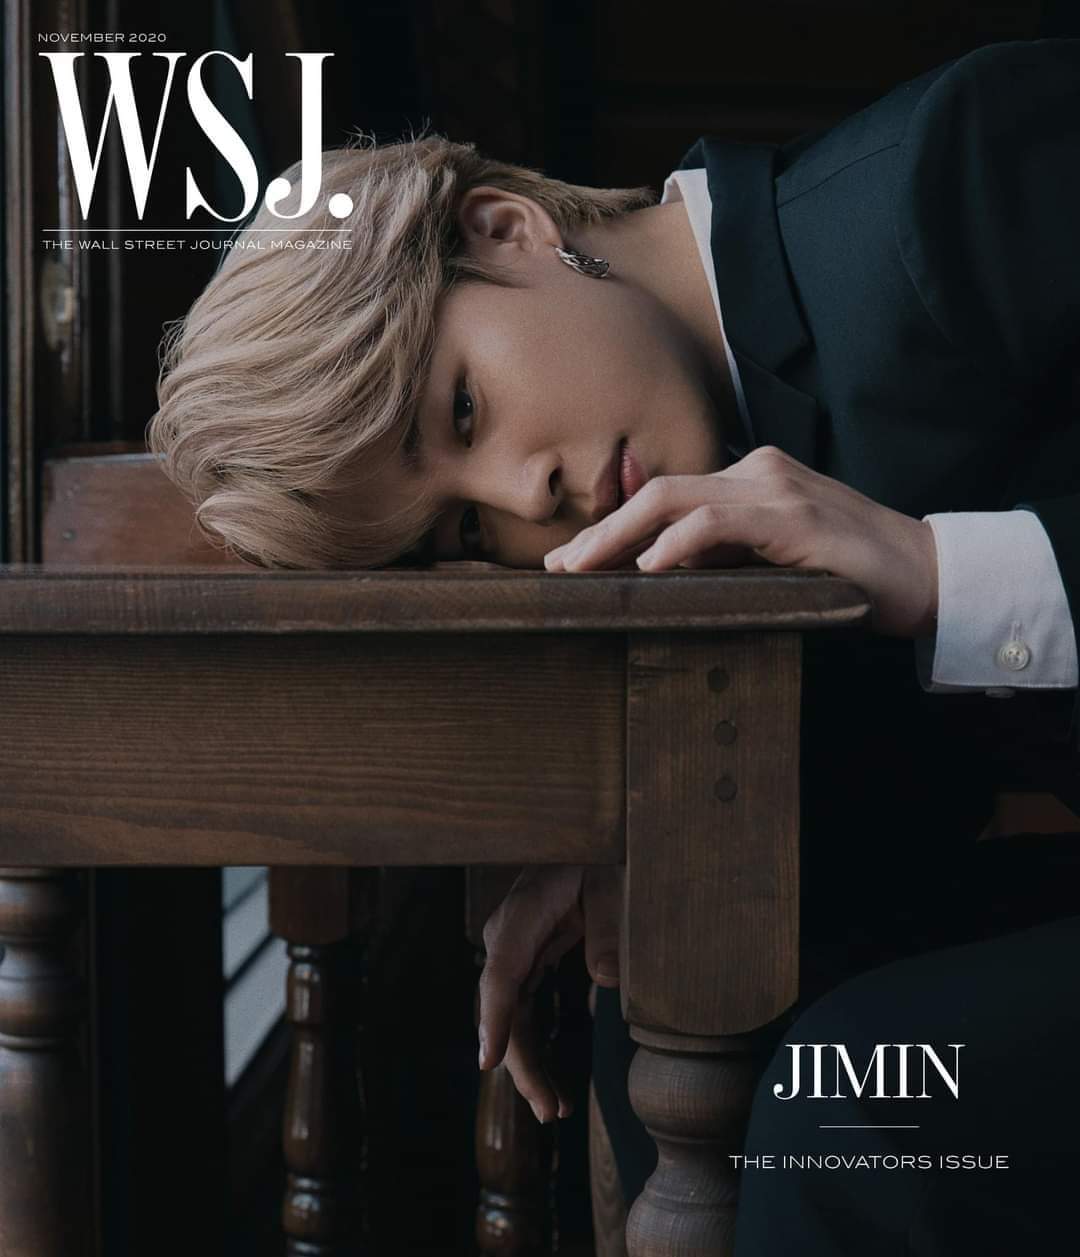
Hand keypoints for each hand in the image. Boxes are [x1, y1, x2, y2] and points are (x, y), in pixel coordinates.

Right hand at [478, 864, 621, 1121]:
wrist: (592, 836)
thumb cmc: (603, 853)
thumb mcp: (614, 881)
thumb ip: (611, 927)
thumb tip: (608, 980)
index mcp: (526, 911)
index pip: (502, 971)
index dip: (494, 1018)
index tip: (489, 1062)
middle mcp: (510, 933)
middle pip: (503, 1005)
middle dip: (520, 1062)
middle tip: (549, 1111)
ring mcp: (515, 947)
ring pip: (511, 1014)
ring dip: (527, 1062)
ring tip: (553, 1110)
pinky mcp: (528, 957)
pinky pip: (524, 1007)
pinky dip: (534, 1043)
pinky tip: (549, 1080)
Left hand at [545, 446, 938, 637]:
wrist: (927, 575)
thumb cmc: (845, 575)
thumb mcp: (769, 562)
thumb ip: (719, 558)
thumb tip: (653, 575)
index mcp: (748, 479)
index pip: (664, 497)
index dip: (610, 527)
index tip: (569, 562)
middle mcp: (756, 472)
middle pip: (657, 492)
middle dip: (600, 530)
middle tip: (557, 569)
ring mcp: (775, 488)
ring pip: (675, 499)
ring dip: (620, 535)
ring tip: (583, 570)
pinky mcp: (794, 516)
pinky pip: (719, 521)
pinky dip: (678, 543)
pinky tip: (649, 568)